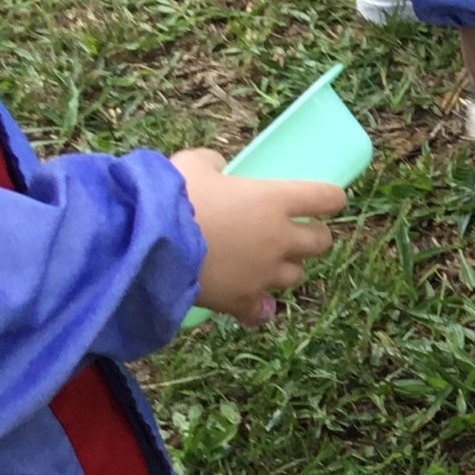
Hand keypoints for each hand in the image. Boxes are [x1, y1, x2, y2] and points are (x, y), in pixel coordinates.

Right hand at [173, 148, 348, 328]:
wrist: (144, 244)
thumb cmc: (171, 198)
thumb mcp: (190, 165)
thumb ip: (212, 163)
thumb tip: (217, 168)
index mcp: (274, 201)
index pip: (327, 199)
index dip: (330, 199)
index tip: (326, 200)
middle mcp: (279, 239)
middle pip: (321, 243)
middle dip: (311, 236)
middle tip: (292, 232)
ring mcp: (264, 273)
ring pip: (296, 276)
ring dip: (284, 268)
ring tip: (262, 262)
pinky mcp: (242, 300)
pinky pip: (262, 310)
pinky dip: (258, 306)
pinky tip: (249, 302)